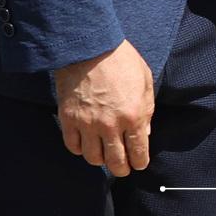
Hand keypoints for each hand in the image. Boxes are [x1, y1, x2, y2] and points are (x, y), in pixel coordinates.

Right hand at [53, 40, 153, 177]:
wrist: (90, 47)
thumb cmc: (121, 60)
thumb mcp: (145, 81)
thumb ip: (147, 109)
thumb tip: (145, 132)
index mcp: (133, 115)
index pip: (138, 151)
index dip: (140, 162)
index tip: (139, 164)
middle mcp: (110, 125)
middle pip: (115, 161)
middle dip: (121, 169)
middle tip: (123, 169)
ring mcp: (87, 124)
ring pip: (93, 158)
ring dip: (100, 160)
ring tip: (104, 156)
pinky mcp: (68, 119)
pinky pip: (73, 146)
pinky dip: (80, 149)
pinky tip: (86, 144)